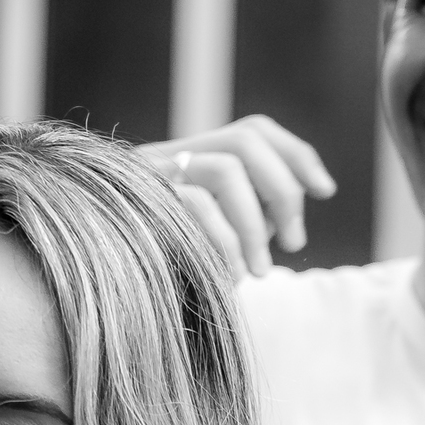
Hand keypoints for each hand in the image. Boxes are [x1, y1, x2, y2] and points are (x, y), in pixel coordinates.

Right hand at [142, 115, 335, 279]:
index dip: (295, 154)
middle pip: (246, 140)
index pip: (253, 131)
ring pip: (225, 169)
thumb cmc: (160, 275)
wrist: (98, 293)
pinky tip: (232, 278)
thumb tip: (289, 216)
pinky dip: (227, 244)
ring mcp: (152, 177)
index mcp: (191, 159)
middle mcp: (171, 157)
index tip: (326, 191)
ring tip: (261, 271)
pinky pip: (197, 207)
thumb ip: (243, 219)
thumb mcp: (209, 243)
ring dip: (255, 224)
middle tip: (294, 242)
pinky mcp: (139, 204)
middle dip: (284, 189)